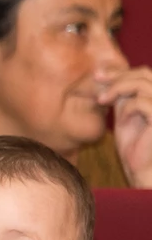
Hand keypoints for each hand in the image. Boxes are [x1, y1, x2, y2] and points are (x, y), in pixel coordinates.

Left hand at [100, 67, 151, 186]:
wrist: (140, 168)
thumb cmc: (134, 144)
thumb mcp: (124, 113)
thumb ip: (120, 94)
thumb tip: (103, 73)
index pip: (143, 73)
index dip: (120, 71)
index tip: (97, 74)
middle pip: (144, 73)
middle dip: (117, 76)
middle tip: (97, 82)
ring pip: (142, 84)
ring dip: (118, 89)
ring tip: (102, 101)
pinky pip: (142, 102)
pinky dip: (127, 108)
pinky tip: (122, 120)